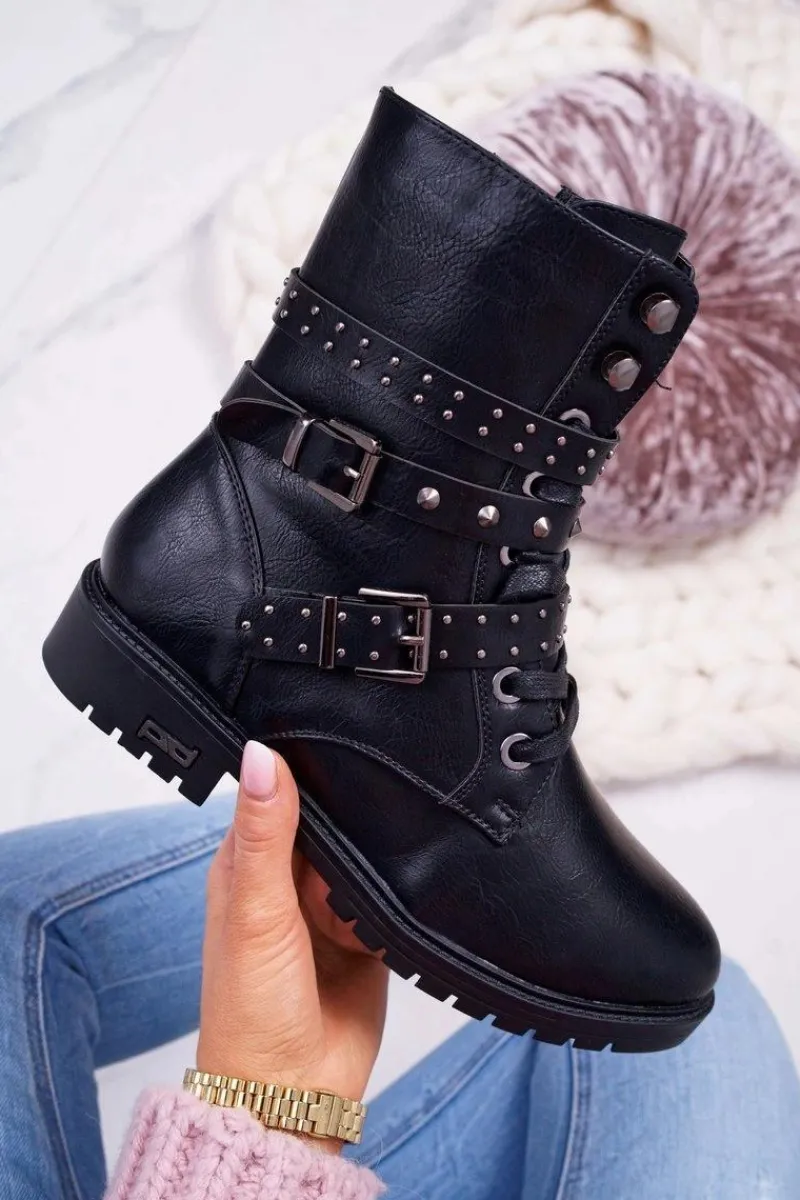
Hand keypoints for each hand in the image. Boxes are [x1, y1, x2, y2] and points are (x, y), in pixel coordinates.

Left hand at [197, 741, 387, 1147]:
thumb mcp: (255, 911)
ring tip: (363, 892)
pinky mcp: (367, 930)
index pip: (278, 791)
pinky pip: (392, 893)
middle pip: (332, 819)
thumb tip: (260, 754)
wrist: (296, 1094)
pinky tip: (393, 905)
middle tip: (364, 827)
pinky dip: (398, 896)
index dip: (304, 768)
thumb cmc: (251, 1011)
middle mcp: (287, 879)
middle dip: (353, 819)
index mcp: (247, 862)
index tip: (338, 739)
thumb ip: (265, 833)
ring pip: (366, 852)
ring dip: (376, 862)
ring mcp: (328, 905)